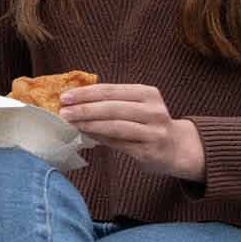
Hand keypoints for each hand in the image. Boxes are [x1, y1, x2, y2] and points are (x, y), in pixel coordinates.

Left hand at [59, 84, 204, 182]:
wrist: (177, 149)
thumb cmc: (149, 125)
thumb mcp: (137, 106)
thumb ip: (112, 103)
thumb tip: (76, 102)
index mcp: (148, 93)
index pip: (111, 90)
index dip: (86, 93)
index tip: (65, 96)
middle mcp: (153, 110)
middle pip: (112, 107)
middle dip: (84, 108)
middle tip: (63, 111)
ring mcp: (154, 131)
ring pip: (115, 126)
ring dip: (89, 124)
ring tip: (71, 123)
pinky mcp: (149, 150)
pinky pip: (119, 143)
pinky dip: (100, 138)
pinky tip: (86, 135)